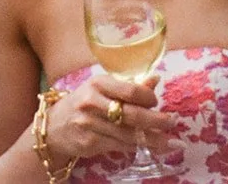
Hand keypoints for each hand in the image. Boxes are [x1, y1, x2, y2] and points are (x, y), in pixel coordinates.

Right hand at [44, 74, 174, 163]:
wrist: (53, 127)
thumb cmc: (84, 103)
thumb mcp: (102, 88)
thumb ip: (129, 86)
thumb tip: (156, 79)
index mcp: (97, 83)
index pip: (130, 90)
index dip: (148, 97)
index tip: (157, 101)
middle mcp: (92, 103)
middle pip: (132, 114)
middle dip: (157, 120)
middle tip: (173, 121)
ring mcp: (90, 125)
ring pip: (129, 134)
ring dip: (154, 139)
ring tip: (173, 141)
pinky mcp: (90, 143)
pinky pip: (121, 146)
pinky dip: (140, 147)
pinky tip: (155, 147)